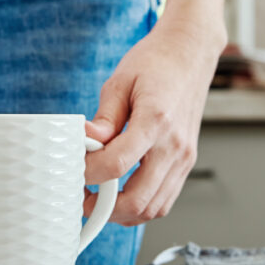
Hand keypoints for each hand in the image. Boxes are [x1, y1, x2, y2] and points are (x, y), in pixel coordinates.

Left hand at [83, 19, 224, 225]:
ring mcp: (184, 157)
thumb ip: (104, 118)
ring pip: (154, 208)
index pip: (117, 164)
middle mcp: (174, 145)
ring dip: (123, 212)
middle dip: (104, 207)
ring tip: (99, 198)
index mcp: (155, 121)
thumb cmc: (156, 62)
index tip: (74, 169)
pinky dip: (142, 206)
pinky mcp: (187, 161)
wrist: (190, 52)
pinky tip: (121, 194)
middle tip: (82, 196)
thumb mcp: (120, 81)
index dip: (89, 173)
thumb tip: (86, 141)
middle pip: (138, 199)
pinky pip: (165, 199)